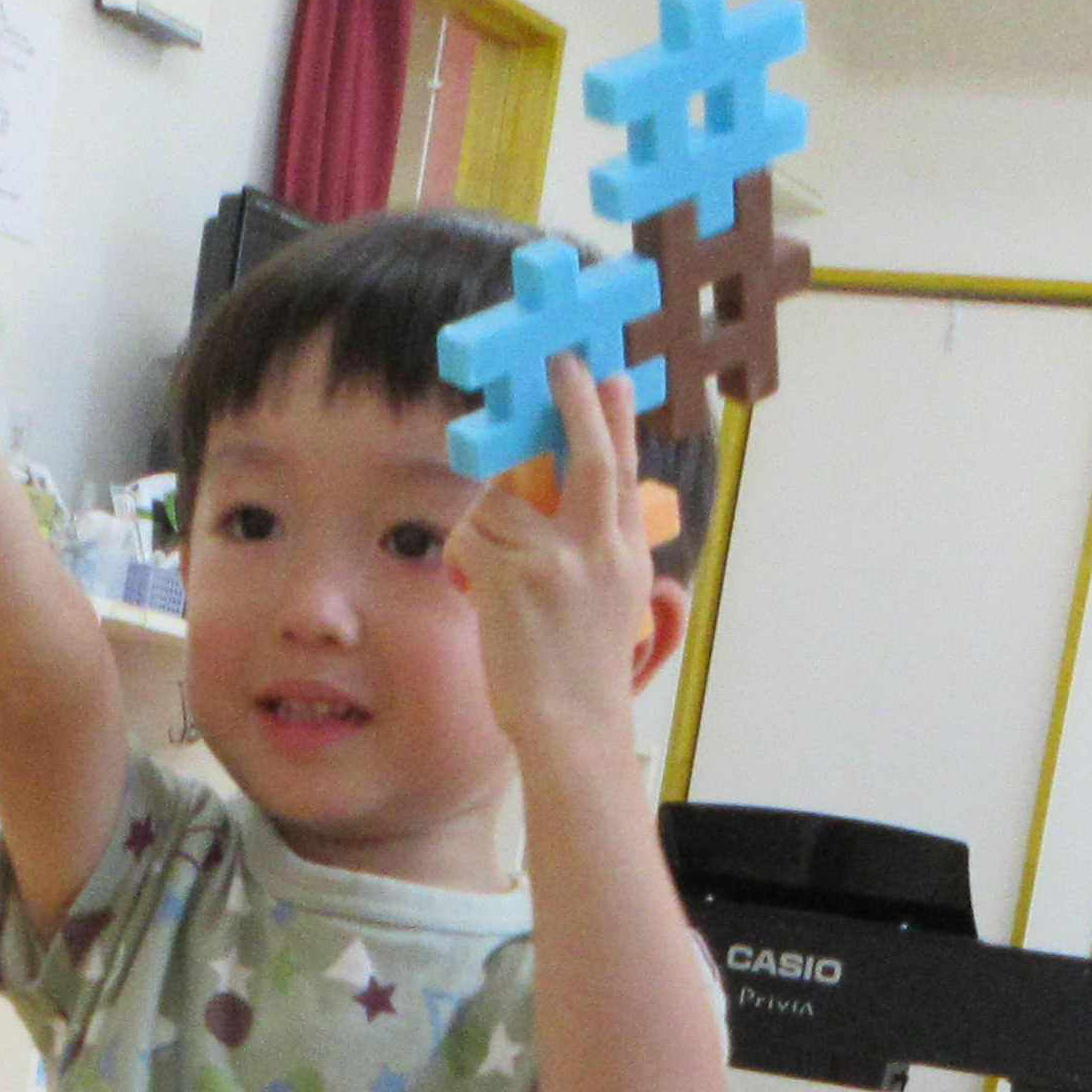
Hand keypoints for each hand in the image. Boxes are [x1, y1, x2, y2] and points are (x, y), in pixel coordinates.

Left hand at [448, 351, 659, 754]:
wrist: (574, 729)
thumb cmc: (584, 677)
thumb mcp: (616, 606)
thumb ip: (601, 550)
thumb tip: (575, 503)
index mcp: (627, 554)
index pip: (624, 473)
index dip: (616, 421)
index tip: (611, 377)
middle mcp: (599, 548)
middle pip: (589, 456)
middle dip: (576, 403)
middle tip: (562, 362)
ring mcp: (558, 559)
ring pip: (503, 501)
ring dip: (485, 526)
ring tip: (492, 577)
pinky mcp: (515, 576)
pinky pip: (471, 533)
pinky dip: (464, 555)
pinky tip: (476, 590)